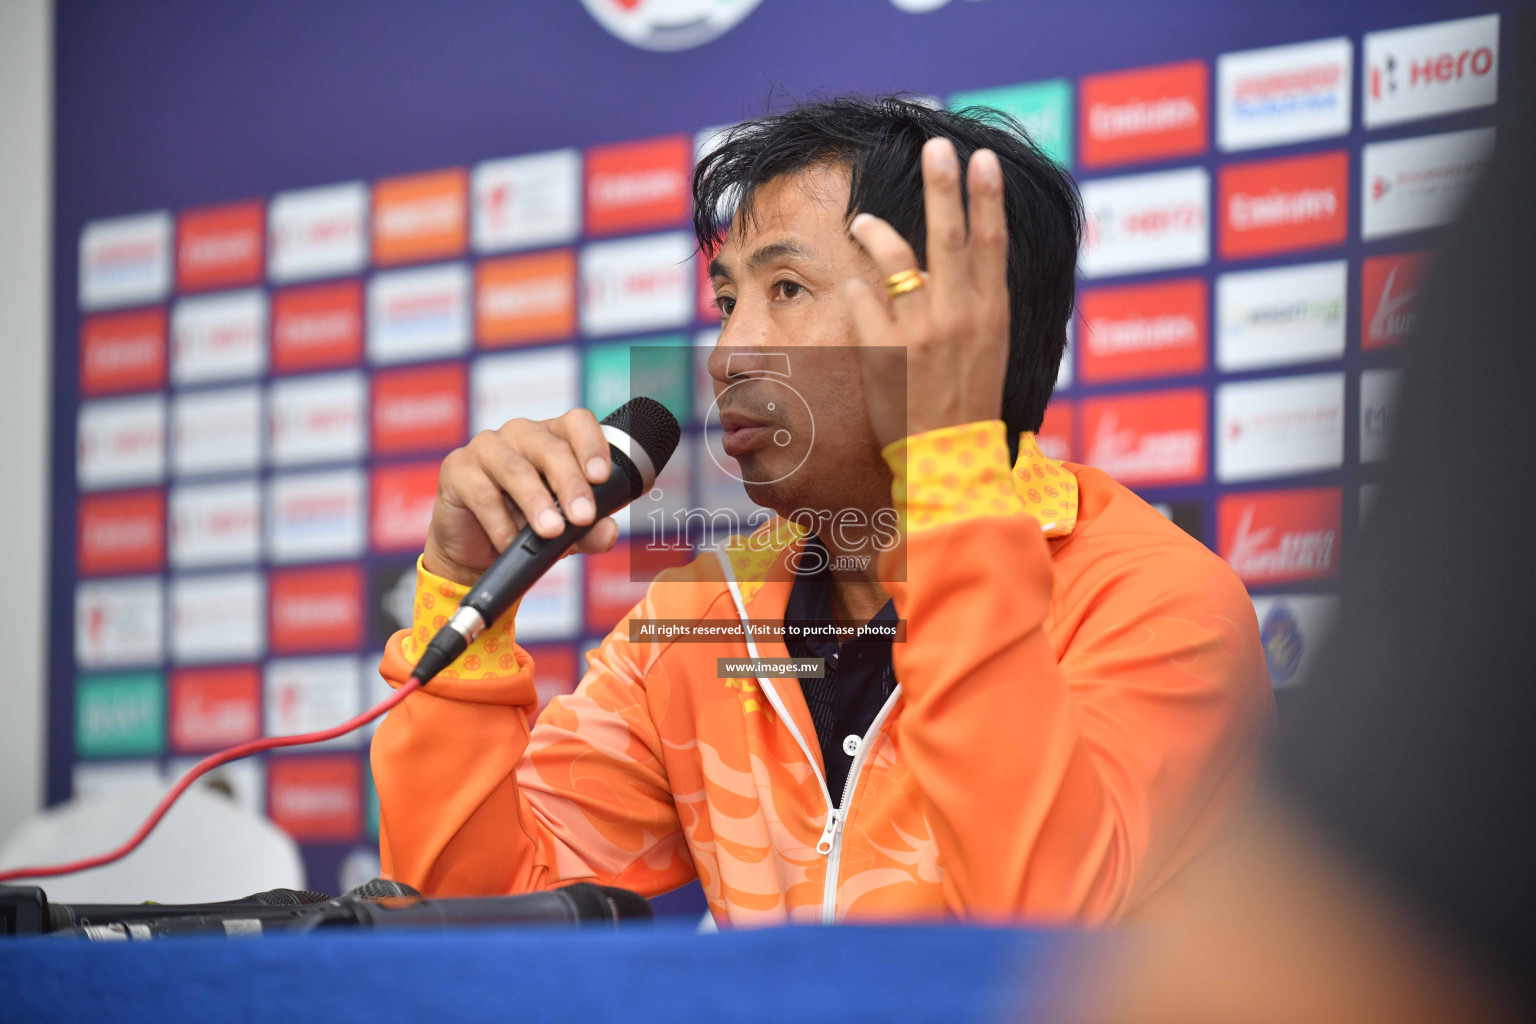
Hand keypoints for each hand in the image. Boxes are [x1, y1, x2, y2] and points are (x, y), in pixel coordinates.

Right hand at [423, 409, 619, 585]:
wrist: (478, 549)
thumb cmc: (526, 525)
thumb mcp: (565, 532)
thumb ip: (589, 531)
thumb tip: (607, 533)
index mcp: (554, 438)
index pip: (578, 423)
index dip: (592, 446)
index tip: (602, 477)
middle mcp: (522, 434)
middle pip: (550, 448)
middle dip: (570, 485)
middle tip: (583, 517)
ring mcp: (487, 447)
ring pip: (516, 469)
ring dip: (536, 502)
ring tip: (551, 531)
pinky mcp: (457, 468)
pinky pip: (482, 493)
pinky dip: (501, 523)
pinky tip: (511, 543)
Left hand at [845, 138, 1009, 448]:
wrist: (948, 457)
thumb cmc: (968, 401)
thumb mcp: (989, 347)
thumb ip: (977, 302)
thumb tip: (966, 260)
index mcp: (991, 312)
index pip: (992, 242)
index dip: (987, 197)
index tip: (982, 158)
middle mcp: (959, 315)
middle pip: (949, 236)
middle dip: (944, 186)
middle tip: (936, 145)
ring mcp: (921, 332)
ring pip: (895, 261)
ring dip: (876, 230)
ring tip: (861, 219)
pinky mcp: (885, 350)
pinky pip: (863, 300)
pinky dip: (857, 291)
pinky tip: (853, 291)